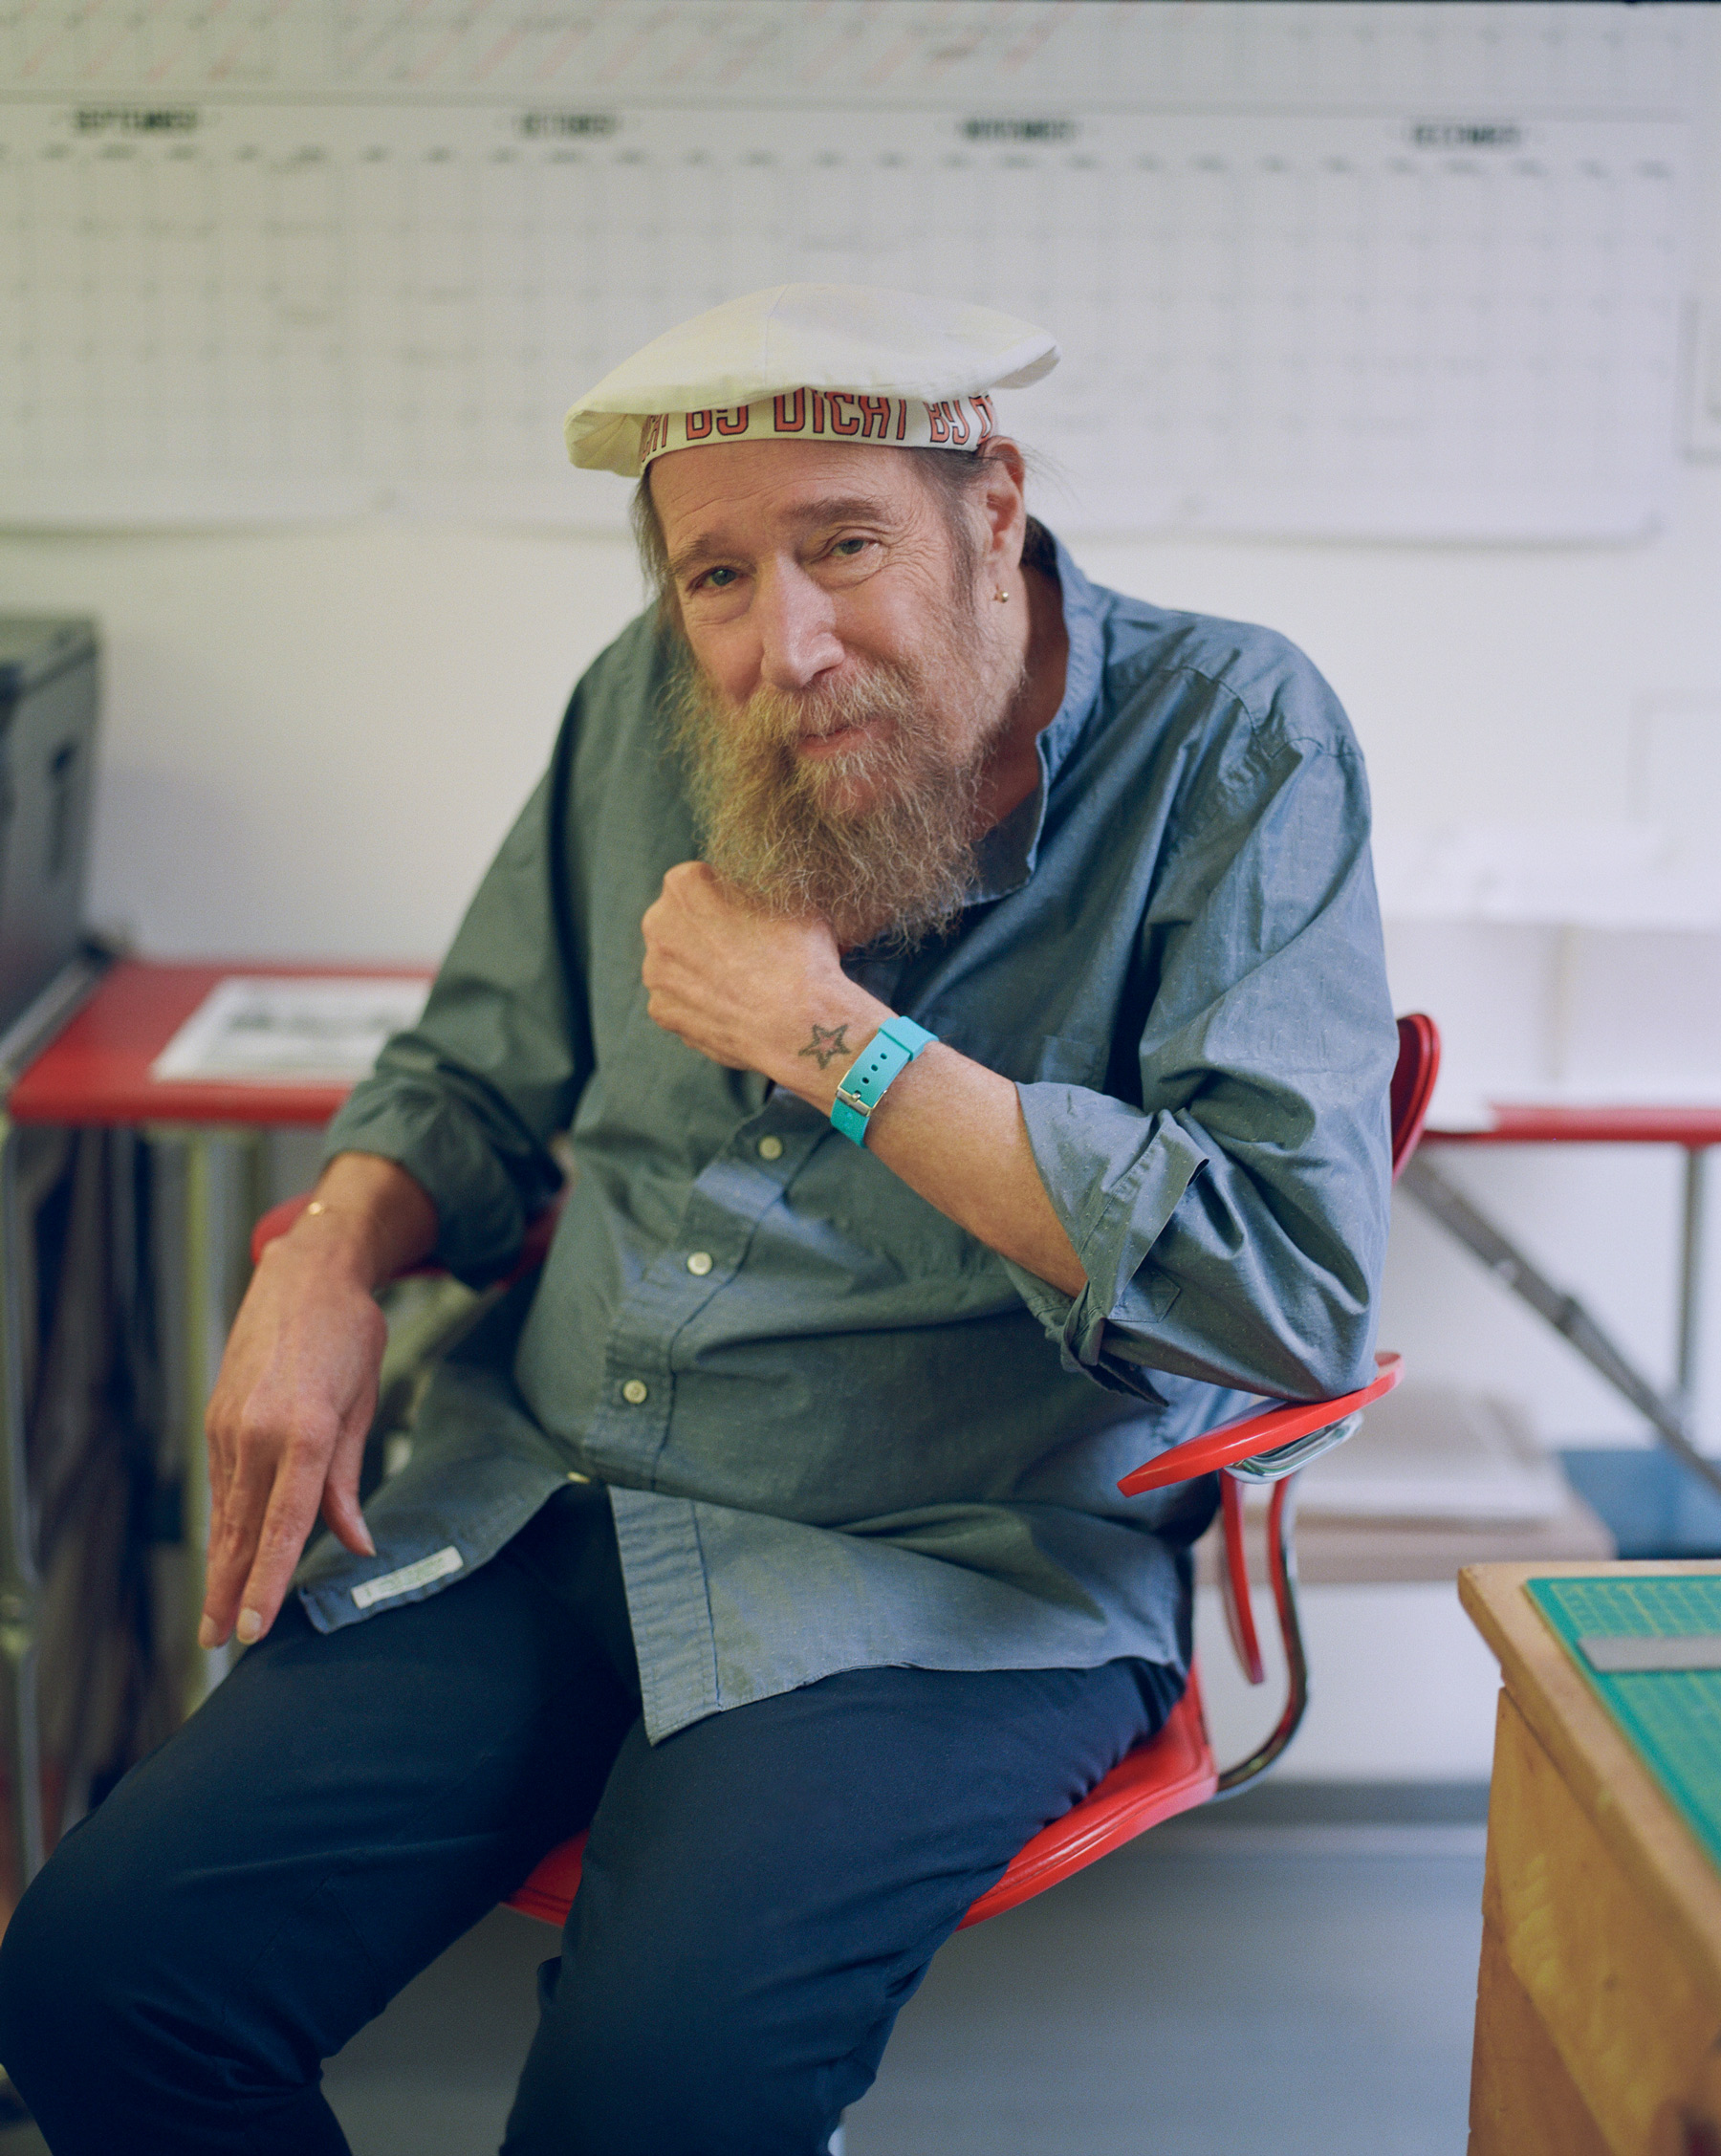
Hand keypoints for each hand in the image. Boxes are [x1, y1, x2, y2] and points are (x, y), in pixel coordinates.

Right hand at [198, 1154, 434, 1650]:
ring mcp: (229, 1426)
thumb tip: (355, 1544)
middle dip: (228, 1591)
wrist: (306, 1273)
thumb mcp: (362, 1405)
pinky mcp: (217, 1419)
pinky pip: (223, 1484)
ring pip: (225, 1512)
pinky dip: (224, 1523)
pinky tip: (225, 1554)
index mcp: (301, 1431)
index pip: (280, 1526)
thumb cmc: (349, 1336)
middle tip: (217, 1644)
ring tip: (217, 1615)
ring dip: (220, 1565)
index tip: (255, 1627)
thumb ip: (347, 1480)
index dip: (267, 1581)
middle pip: (239, 1531)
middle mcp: (255, 1433)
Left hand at [641, 863, 886, 1104]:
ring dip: (699, 967)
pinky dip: (699, 1003)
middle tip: (743, 949)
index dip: (727, 896)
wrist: (800, 1027)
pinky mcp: (661, 1010)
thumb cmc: (801, 957)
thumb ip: (760, 887)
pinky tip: (729, 1008)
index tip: (747, 913)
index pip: (699, 880)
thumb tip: (756, 889)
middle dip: (705, 930)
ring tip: (740, 983)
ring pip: (676, 961)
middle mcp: (658, 924)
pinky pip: (678, 1000)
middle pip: (679, 920)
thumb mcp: (791, 899)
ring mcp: (655, 971)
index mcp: (684, 885)